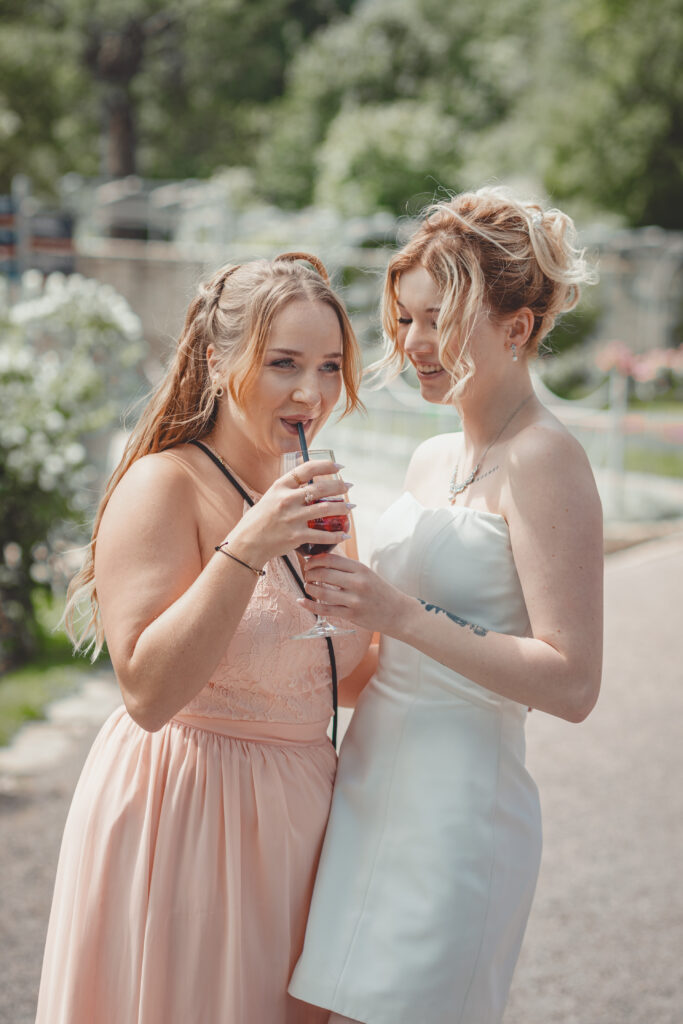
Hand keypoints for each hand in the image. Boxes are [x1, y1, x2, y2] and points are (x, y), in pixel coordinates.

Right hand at [226, 459, 351, 565]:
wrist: (247, 543)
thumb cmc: (258, 520)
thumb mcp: (269, 497)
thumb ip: (287, 489)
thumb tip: (306, 481)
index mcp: (280, 486)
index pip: (307, 469)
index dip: (326, 466)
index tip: (339, 467)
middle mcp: (287, 500)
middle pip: (320, 488)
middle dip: (339, 486)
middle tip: (349, 487)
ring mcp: (292, 518)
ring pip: (325, 509)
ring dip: (342, 508)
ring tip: (350, 507)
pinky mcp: (296, 536)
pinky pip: (322, 535)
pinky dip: (336, 535)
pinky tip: (344, 535)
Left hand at [298, 552, 409, 634]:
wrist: (398, 613)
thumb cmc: (380, 591)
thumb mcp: (367, 573)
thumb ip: (347, 567)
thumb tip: (323, 559)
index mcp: (360, 569)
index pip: (331, 559)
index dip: (315, 559)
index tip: (309, 561)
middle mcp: (357, 583)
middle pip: (323, 573)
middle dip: (309, 573)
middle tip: (306, 574)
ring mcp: (354, 600)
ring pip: (322, 592)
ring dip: (309, 588)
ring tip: (307, 586)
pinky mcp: (351, 615)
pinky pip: (325, 609)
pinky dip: (310, 605)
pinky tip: (301, 601)